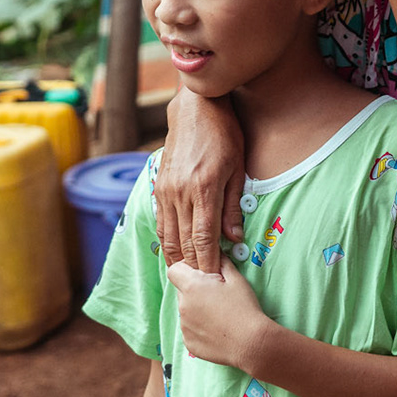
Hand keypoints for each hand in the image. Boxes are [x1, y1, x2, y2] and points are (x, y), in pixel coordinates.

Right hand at [155, 90, 245, 271]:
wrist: (194, 108)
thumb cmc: (224, 134)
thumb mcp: (237, 168)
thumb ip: (233, 205)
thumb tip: (234, 238)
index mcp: (203, 189)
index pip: (204, 239)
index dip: (209, 264)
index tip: (215, 282)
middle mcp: (179, 192)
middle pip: (184, 242)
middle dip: (194, 268)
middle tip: (204, 288)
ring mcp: (165, 190)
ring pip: (168, 236)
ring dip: (178, 259)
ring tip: (189, 277)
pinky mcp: (158, 186)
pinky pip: (161, 222)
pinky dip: (167, 241)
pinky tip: (176, 253)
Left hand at [168, 258, 270, 371]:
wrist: (251, 343)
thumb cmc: (245, 308)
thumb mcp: (236, 278)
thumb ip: (221, 262)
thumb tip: (215, 253)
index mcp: (192, 287)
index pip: (174, 270)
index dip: (185, 269)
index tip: (199, 273)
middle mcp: (183, 306)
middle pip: (182, 291)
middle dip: (194, 290)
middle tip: (216, 295)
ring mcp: (184, 326)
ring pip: (186, 311)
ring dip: (197, 309)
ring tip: (219, 315)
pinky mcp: (189, 343)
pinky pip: (190, 329)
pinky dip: (199, 328)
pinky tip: (217, 329)